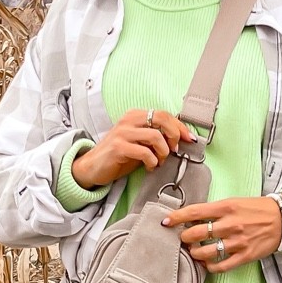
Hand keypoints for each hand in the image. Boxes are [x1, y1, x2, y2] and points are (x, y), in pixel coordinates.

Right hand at [69, 108, 196, 189]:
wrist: (92, 167)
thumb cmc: (119, 156)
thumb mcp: (139, 143)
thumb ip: (155, 137)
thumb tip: (179, 139)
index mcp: (135, 116)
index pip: (164, 114)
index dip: (180, 127)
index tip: (189, 139)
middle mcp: (129, 120)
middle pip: (162, 118)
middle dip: (174, 135)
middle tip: (174, 150)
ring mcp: (122, 133)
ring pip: (155, 136)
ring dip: (163, 152)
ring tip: (159, 161)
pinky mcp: (118, 147)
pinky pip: (144, 152)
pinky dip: (152, 161)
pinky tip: (149, 167)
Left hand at [162, 197, 281, 272]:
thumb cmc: (257, 209)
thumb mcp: (234, 202)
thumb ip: (214, 210)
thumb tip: (192, 217)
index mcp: (226, 207)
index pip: (194, 212)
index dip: (177, 217)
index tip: (166, 221)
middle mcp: (230, 225)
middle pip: (196, 234)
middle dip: (184, 238)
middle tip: (183, 238)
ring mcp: (237, 242)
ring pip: (205, 252)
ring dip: (194, 253)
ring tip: (194, 251)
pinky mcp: (244, 256)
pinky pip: (221, 266)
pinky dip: (210, 266)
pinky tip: (207, 262)